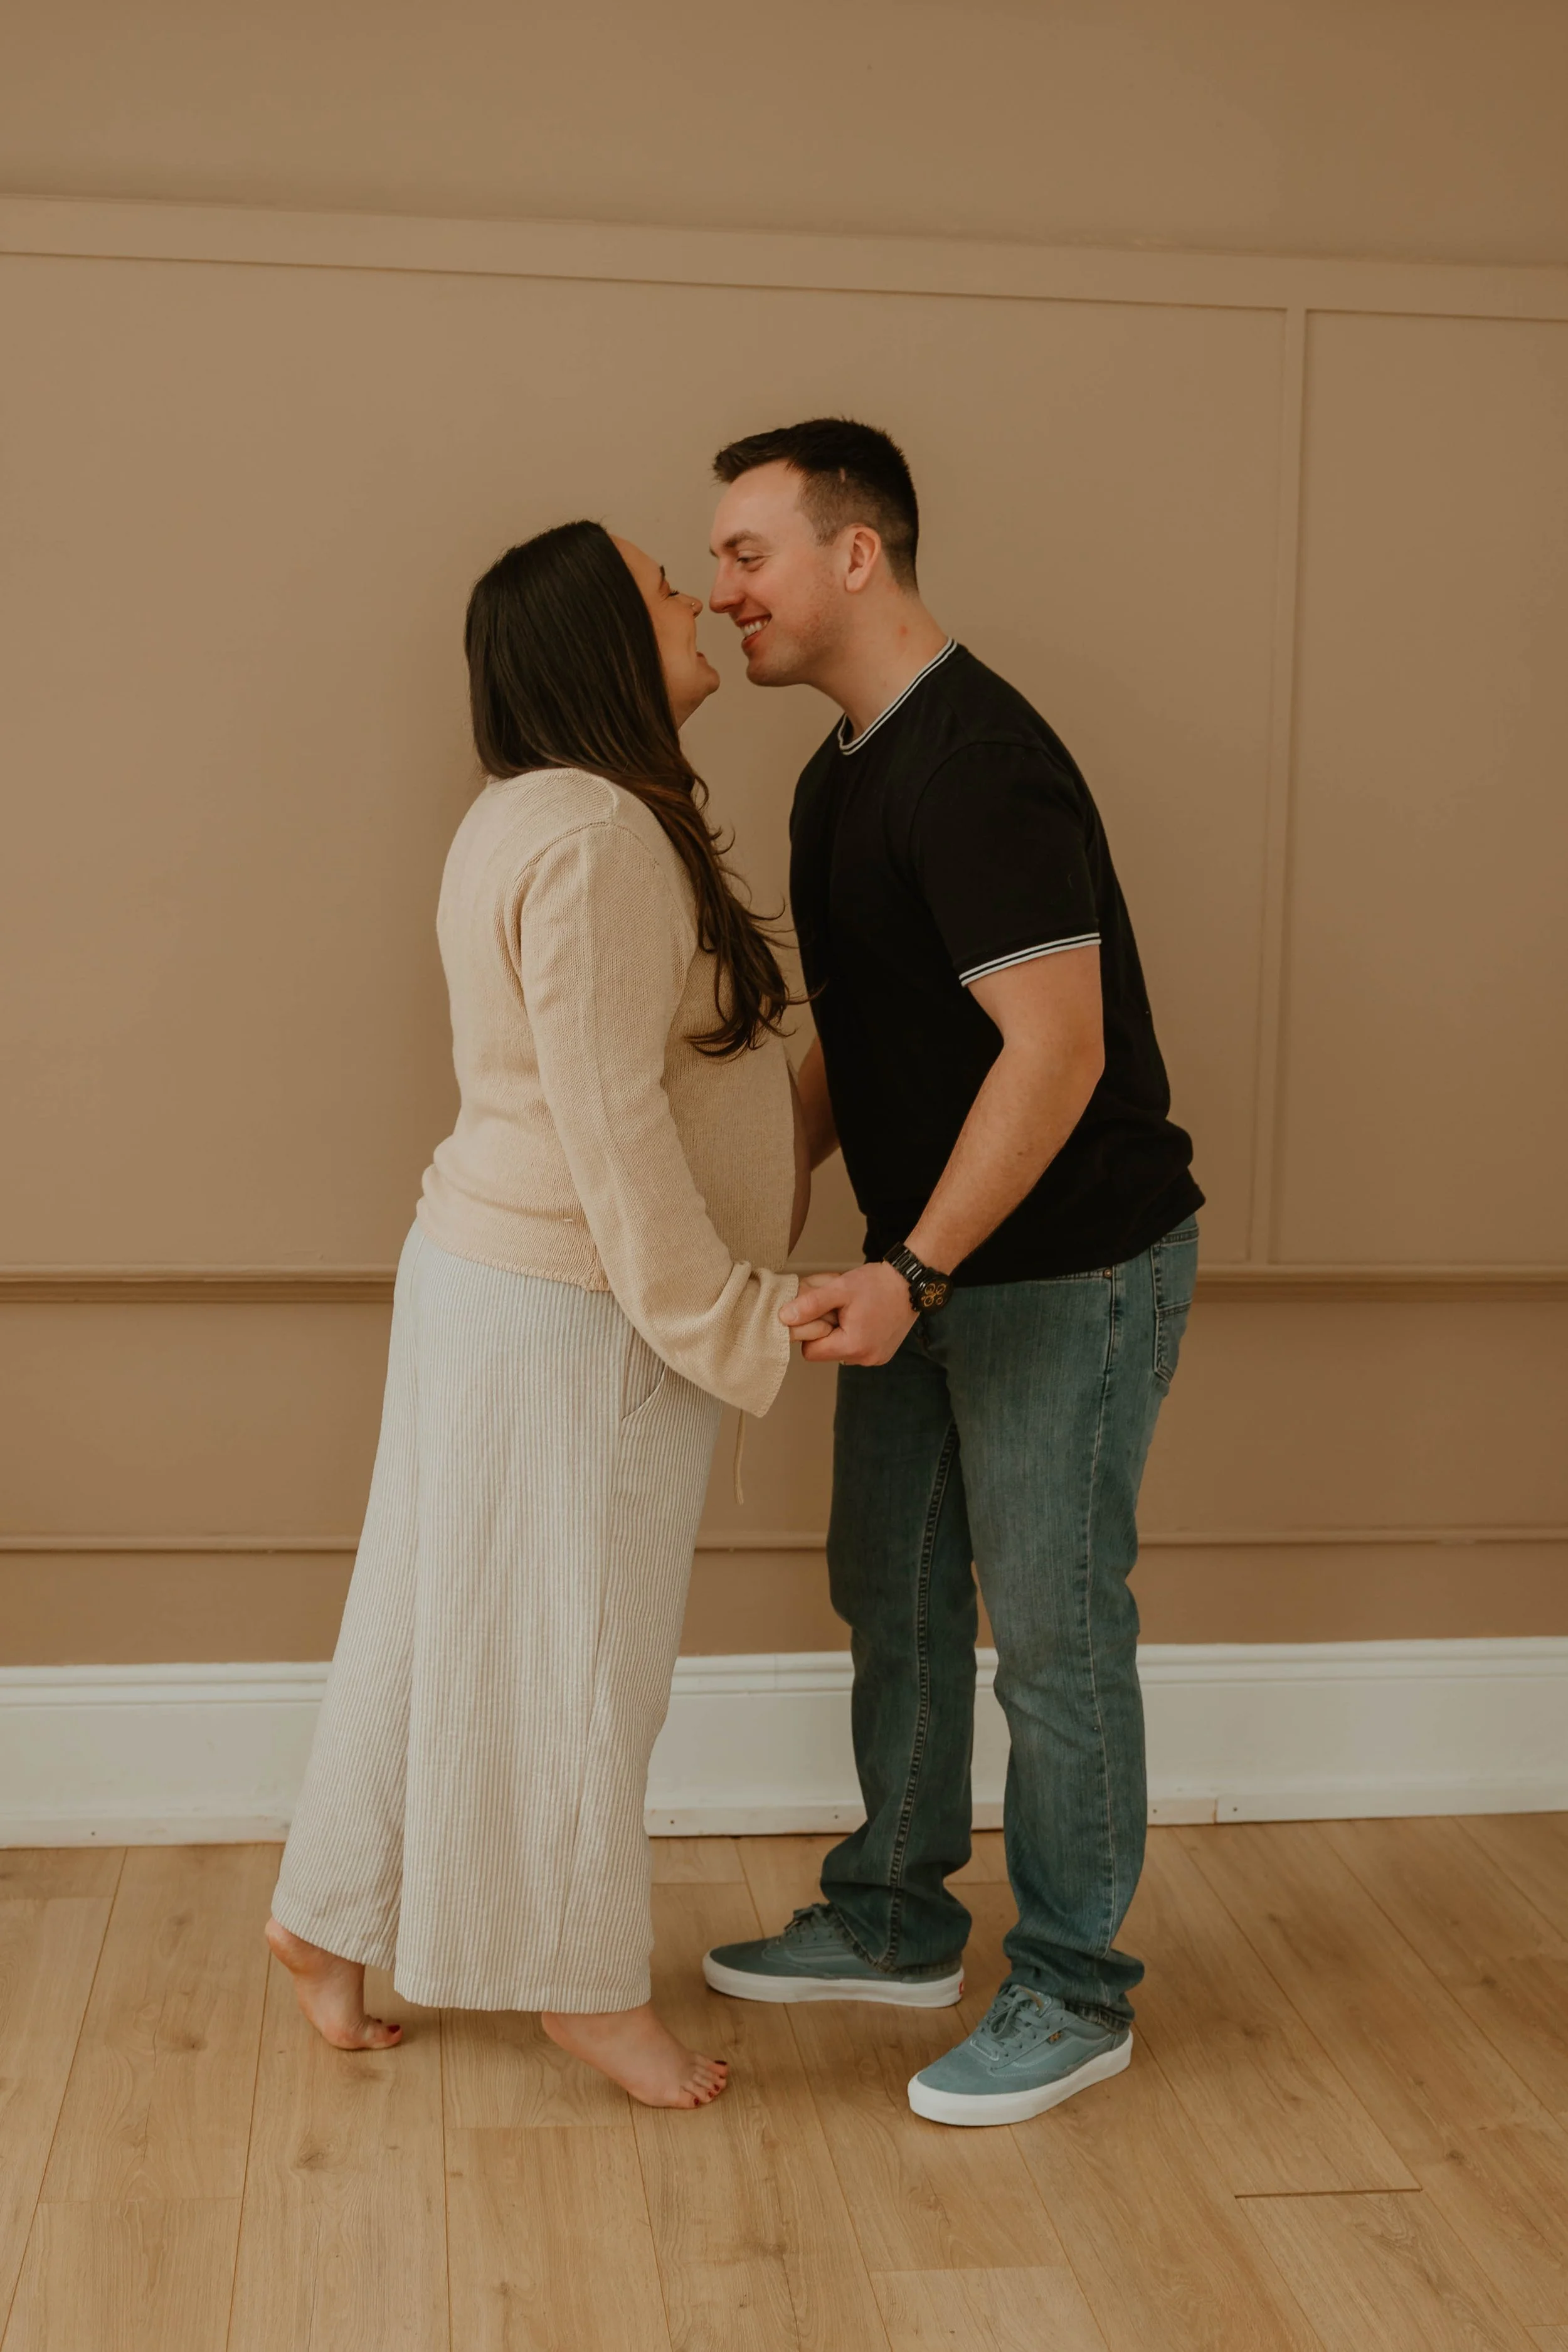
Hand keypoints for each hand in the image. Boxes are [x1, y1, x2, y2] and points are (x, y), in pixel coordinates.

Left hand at [780, 1262, 917, 1364]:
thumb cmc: (878, 1284)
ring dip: (840, 1333)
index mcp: (853, 1346)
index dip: (811, 1331)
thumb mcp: (839, 1289)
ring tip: (853, 1311)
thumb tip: (785, 1317)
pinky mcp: (882, 1354)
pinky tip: (863, 1317)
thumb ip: (811, 1304)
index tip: (822, 1312)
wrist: (912, 1283)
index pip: (811, 1352)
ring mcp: (876, 1358)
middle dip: (826, 1330)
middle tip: (838, 1308)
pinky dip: (854, 1335)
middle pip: (826, 1352)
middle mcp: (865, 1358)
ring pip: (840, 1350)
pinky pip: (856, 1349)